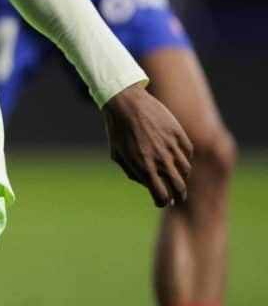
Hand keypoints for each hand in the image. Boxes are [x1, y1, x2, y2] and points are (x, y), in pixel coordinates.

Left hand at [101, 83, 192, 207]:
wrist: (126, 103)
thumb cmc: (118, 130)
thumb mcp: (118, 155)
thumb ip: (133, 172)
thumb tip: (147, 184)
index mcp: (144, 168)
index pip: (161, 195)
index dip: (163, 201)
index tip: (162, 202)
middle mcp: (161, 160)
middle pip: (179, 187)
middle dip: (179, 195)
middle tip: (178, 198)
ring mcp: (172, 147)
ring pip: (185, 170)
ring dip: (182, 177)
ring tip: (177, 177)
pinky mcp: (179, 134)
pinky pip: (188, 153)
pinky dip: (185, 159)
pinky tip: (180, 160)